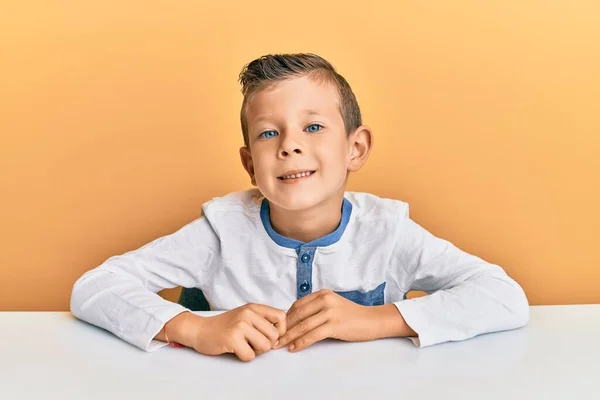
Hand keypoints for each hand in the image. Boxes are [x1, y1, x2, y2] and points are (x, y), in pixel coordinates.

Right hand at [168, 303, 286, 361]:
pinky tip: (236, 350)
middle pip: (274, 336)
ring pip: (265, 346)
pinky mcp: (232, 338)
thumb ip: (262, 321)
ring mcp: (240, 325)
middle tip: (253, 344)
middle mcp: (248, 314)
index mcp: (253, 307)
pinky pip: (250, 356)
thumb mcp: (245, 316)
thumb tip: (283, 334)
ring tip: (245, 346)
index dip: (280, 330)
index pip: (281, 317)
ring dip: (256, 351)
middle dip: (266, 345)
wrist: (200, 330)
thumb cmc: (225, 326)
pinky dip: (244, 357)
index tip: (270, 336)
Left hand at [274, 289, 413, 351]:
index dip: (284, 318)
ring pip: (302, 326)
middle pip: (297, 315)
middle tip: (272, 338)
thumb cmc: (351, 315)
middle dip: (283, 328)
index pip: (296, 305)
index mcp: (322, 293)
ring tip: (279, 345)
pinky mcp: (334, 324)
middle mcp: (324, 299)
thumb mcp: (332, 305)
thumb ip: (315, 308)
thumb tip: (294, 319)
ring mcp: (330, 311)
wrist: (371, 321)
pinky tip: (294, 348)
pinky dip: (301, 342)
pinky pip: (313, 335)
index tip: (276, 327)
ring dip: (288, 337)